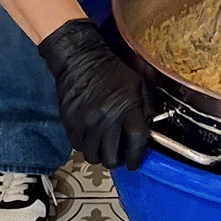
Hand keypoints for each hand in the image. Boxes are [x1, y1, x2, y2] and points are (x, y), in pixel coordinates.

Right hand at [36, 19, 151, 168]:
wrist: (80, 59)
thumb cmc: (112, 71)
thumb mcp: (137, 83)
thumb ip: (146, 106)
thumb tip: (149, 129)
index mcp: (127, 108)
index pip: (135, 142)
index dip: (137, 157)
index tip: (135, 162)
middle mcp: (106, 119)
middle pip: (111, 157)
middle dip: (117, 160)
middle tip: (118, 155)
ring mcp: (86, 122)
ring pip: (93, 156)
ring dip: (99, 155)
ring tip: (102, 147)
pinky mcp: (70, 122)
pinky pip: (78, 146)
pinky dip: (85, 146)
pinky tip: (90, 138)